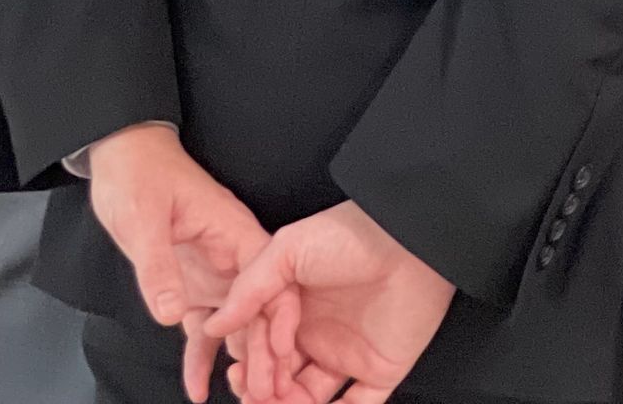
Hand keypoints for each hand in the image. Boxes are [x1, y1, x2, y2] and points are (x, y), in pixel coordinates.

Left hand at [86, 123, 286, 403]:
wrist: (122, 158)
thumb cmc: (140, 174)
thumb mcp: (144, 220)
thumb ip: (159, 268)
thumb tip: (172, 313)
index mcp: (233, 230)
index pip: (271, 277)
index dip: (279, 315)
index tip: (278, 351)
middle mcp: (230, 253)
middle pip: (258, 307)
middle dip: (263, 350)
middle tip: (262, 390)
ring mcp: (213, 271)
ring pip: (235, 323)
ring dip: (239, 359)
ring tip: (241, 395)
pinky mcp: (191, 284)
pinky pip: (203, 326)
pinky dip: (203, 356)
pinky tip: (199, 386)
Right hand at [207, 200, 453, 403]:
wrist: (410, 237)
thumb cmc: (351, 234)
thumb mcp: (290, 249)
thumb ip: (250, 288)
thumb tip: (212, 325)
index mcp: (296, 309)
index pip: (263, 350)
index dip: (251, 363)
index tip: (243, 368)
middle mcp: (319, 334)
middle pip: (280, 379)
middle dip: (263, 390)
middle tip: (258, 389)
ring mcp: (349, 354)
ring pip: (308, 399)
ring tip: (277, 401)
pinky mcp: (380, 370)